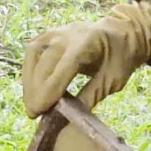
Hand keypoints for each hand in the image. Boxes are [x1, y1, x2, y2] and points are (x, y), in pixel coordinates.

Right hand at [20, 0, 150, 116]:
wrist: (122, 33)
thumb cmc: (120, 58)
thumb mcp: (112, 81)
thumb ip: (90, 97)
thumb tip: (68, 119)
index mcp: (88, 43)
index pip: (63, 67)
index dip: (49, 90)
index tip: (40, 111)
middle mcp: (68, 34)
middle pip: (45, 61)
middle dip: (36, 90)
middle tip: (33, 113)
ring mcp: (57, 32)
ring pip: (34, 55)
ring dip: (29, 81)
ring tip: (31, 103)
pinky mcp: (49, 34)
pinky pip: (33, 51)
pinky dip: (29, 70)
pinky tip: (31, 88)